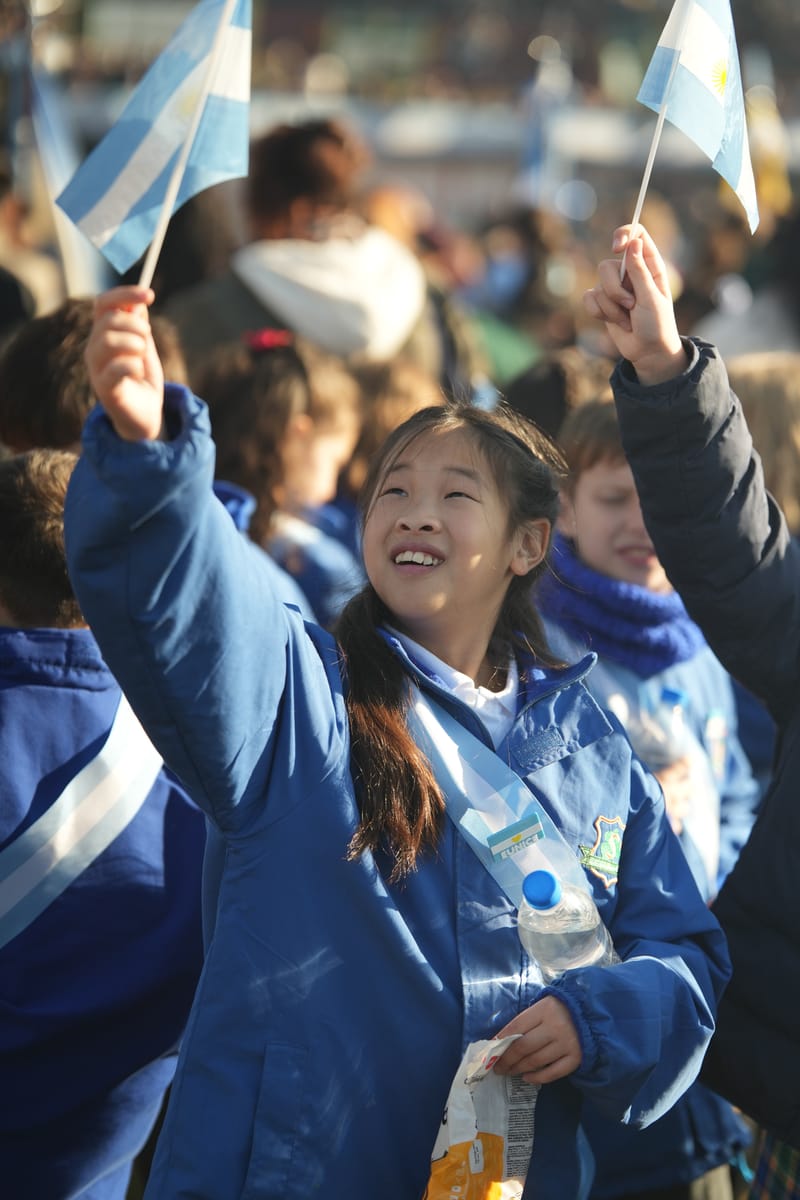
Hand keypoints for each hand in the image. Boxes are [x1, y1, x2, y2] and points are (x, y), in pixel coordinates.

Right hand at [86, 286, 164, 440]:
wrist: (145, 415)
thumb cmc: (142, 379)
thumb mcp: (145, 347)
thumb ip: (140, 325)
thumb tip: (138, 301)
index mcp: (102, 334)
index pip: (103, 304)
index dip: (124, 294)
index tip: (149, 294)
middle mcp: (94, 349)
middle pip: (107, 321)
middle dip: (135, 324)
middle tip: (148, 337)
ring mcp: (96, 370)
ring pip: (108, 340)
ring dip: (135, 344)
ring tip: (142, 356)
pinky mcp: (105, 389)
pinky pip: (116, 368)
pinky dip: (133, 366)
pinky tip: (138, 373)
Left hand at [492, 995, 581, 1084]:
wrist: (590, 1011)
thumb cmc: (559, 1008)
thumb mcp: (541, 1006)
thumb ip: (524, 1021)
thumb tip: (500, 1041)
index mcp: (544, 1010)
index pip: (516, 1027)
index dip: (500, 1041)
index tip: (491, 1051)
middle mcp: (555, 1027)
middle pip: (523, 1047)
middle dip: (507, 1060)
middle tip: (497, 1067)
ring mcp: (567, 1044)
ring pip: (536, 1061)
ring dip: (518, 1068)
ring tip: (508, 1071)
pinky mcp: (576, 1058)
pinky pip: (553, 1073)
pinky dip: (537, 1078)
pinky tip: (526, 1077)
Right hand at [583, 225, 687, 385]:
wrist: (648, 352)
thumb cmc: (657, 325)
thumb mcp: (651, 298)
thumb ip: (640, 271)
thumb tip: (633, 242)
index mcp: (649, 265)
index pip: (635, 234)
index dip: (623, 235)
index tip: (616, 248)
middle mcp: (630, 272)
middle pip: (607, 265)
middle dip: (615, 290)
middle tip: (631, 305)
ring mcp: (615, 288)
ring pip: (598, 286)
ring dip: (611, 308)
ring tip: (627, 319)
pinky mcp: (603, 303)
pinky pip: (589, 299)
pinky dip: (599, 313)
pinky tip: (614, 322)